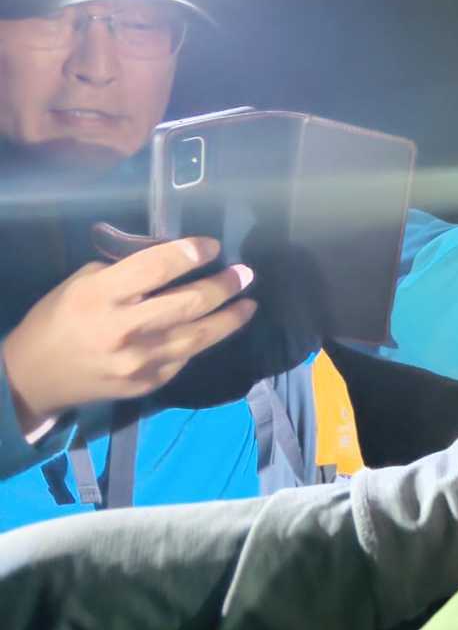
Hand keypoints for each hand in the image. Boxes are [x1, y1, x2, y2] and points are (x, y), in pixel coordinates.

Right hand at [1, 238, 255, 431]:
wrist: (36, 377)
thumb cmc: (59, 319)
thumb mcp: (83, 283)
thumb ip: (126, 272)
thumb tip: (173, 261)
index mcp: (101, 296)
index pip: (157, 268)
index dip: (190, 254)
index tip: (213, 246)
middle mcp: (124, 329)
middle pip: (189, 303)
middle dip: (224, 286)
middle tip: (245, 273)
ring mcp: (140, 361)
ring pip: (199, 336)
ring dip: (230, 318)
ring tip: (249, 303)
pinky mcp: (149, 383)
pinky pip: (186, 356)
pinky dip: (203, 340)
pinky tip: (216, 327)